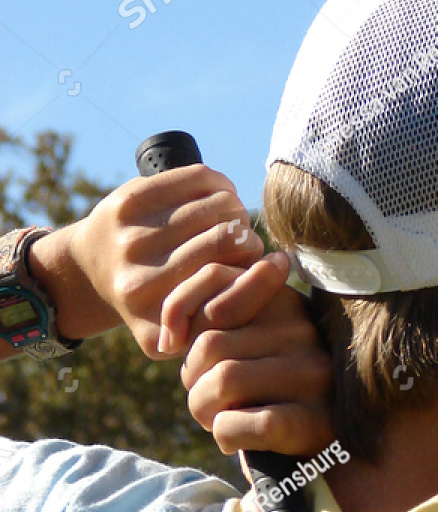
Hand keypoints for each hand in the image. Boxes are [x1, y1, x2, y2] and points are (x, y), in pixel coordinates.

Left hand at [28, 164, 261, 353]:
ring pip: (218, 204)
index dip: (254, 265)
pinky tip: (220, 194)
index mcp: (157, 314)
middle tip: (245, 241)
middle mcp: (140, 278)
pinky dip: (219, 184)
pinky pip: (197, 178)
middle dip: (247, 235)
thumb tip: (272, 279)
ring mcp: (131, 236)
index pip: (231, 277)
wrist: (91, 270)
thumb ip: (222, 319)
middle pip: (227, 237)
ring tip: (233, 220)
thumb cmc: (156, 300)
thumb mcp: (180, 334)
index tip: (254, 265)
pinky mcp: (127, 200)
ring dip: (236, 209)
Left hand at [179, 251, 334, 456]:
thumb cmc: (266, 385)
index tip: (178, 345)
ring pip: (223, 381)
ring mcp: (313, 375)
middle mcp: (303, 330)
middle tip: (207, 396)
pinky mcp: (312, 421)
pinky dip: (223, 435)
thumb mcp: (243, 337)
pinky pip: (240, 423)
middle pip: (210, 343)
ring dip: (203, 409)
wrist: (328, 439)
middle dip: (192, 378)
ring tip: (217, 417)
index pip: (213, 278)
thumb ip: (205, 313)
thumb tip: (170, 341)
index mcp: (283, 300)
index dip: (179, 316)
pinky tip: (234, 440)